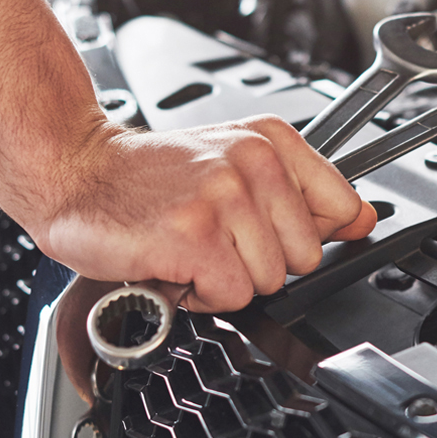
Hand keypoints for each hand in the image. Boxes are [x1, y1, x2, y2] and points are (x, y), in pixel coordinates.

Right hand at [32, 115, 376, 313]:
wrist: (73, 171)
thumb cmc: (140, 176)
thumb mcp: (228, 162)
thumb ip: (300, 190)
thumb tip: (363, 219)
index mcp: (267, 140)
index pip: (341, 209)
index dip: (298, 235)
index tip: (261, 230)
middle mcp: (251, 162)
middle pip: (305, 257)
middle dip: (256, 261)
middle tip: (208, 236)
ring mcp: (224, 198)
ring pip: (269, 282)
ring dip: (223, 279)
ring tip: (186, 247)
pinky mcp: (195, 236)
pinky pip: (231, 297)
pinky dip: (197, 294)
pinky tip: (172, 263)